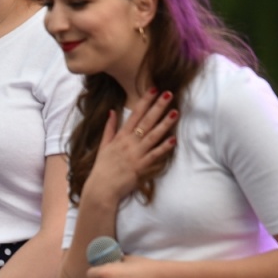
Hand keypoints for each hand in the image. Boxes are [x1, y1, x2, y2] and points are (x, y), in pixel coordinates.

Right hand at [85, 90, 177, 204]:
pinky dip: (164, 148)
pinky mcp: (141, 166)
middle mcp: (129, 143)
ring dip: (165, 124)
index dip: (144, 101)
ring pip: (153, 136)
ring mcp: (136, 154)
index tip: (153, 89)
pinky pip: (155, 155)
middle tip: (168, 94)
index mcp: (120, 136)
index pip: (134, 114)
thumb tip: (112, 112)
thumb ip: (109, 128)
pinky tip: (174, 140)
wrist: (102, 188)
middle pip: (146, 121)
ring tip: (175, 112)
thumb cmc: (102, 167)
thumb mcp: (103, 145)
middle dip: (158, 107)